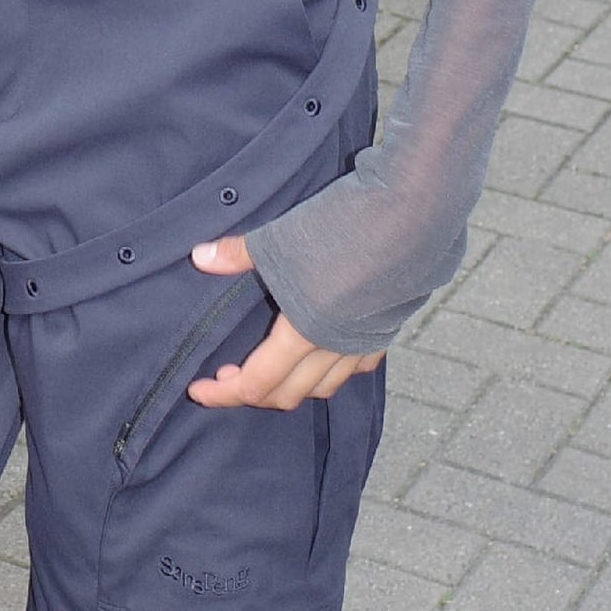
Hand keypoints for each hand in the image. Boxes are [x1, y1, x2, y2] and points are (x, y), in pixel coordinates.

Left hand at [184, 237, 381, 406]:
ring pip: (324, 387)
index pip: (256, 384)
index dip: (224, 394)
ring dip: (291, 387)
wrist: (412, 214)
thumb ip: (237, 254)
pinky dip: (331, 370)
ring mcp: (366, 341)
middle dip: (253, 394)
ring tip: (269, 369)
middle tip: (227, 376)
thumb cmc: (343, 225)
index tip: (198, 390)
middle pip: (289, 396)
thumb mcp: (279, 238)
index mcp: (303, 332)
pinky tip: (321, 354)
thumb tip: (199, 256)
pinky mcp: (387, 328)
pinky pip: (355, 367)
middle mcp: (335, 347)